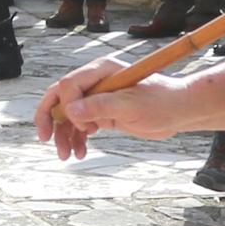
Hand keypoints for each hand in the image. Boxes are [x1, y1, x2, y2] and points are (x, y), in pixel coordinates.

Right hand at [34, 62, 198, 157]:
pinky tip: (80, 152)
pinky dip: (77, 139)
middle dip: (51, 119)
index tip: (82, 125)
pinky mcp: (102, 112)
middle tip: (45, 138)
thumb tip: (71, 109)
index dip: (68, 106)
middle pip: (60, 97)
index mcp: (101, 70)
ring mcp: (98, 97)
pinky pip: (81, 124)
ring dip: (65, 135)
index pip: (68, 85)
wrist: (179, 111)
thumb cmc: (162, 101)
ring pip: (68, 115)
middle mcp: (95, 81)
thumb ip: (101, 106)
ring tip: (67, 155)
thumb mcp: (131, 105)